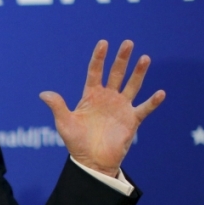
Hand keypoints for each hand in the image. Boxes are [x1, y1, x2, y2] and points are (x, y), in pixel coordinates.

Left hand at [39, 40, 164, 176]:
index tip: (103, 43)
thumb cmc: (76, 142)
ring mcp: (121, 107)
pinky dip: (152, 102)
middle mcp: (108, 98)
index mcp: (91, 95)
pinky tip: (160, 93)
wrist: (92, 161)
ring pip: (132, 85)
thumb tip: (43, 94)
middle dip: (122, 59)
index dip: (99, 58)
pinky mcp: (132, 120)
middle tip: (128, 43)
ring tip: (144, 58)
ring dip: (139, 73)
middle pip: (116, 73)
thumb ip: (58, 106)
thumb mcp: (64, 123)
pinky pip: (144, 108)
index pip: (95, 72)